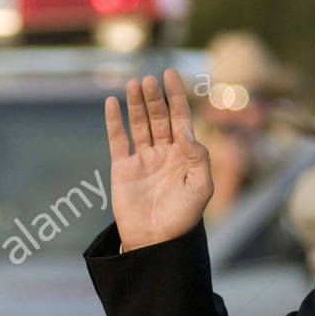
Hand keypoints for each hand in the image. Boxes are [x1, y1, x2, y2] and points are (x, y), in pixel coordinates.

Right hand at [105, 68, 213, 251]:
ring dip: (137, 104)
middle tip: (149, 80)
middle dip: (155, 98)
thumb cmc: (183, 218)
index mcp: (185, 155)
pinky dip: (114, 121)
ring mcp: (142, 159)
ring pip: (139, 124)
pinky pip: (118, 140)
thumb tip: (187, 132)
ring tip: (134, 84)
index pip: (181, 118)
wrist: (156, 241)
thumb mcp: (201, 187)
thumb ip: (199, 158)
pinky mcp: (122, 168)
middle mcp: (164, 153)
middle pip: (159, 117)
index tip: (171, 74)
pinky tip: (113, 103)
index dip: (176, 96)